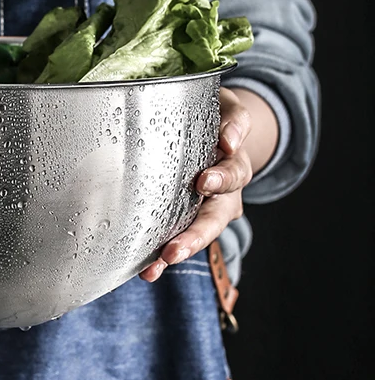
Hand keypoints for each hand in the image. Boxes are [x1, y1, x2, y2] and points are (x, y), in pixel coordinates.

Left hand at [139, 87, 253, 281]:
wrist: (217, 133)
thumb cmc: (218, 117)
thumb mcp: (230, 109)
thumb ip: (233, 121)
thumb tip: (229, 140)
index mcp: (233, 168)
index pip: (232, 175)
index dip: (220, 179)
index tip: (203, 182)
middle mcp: (222, 196)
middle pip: (213, 220)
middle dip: (194, 237)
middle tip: (174, 250)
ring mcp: (203, 210)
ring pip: (194, 235)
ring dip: (175, 252)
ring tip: (155, 268)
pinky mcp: (183, 218)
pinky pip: (173, 238)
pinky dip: (160, 256)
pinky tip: (145, 270)